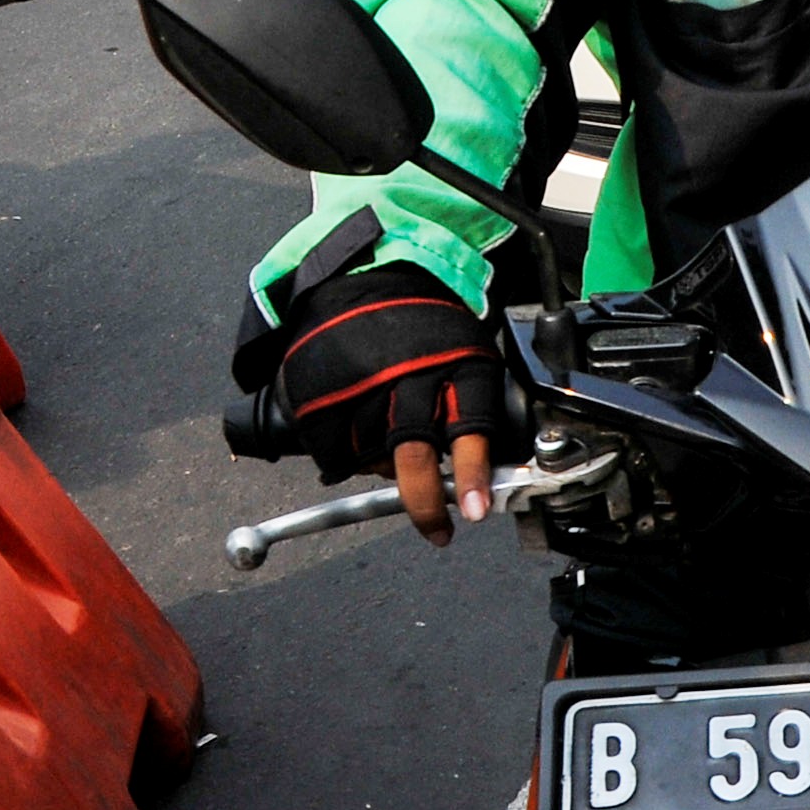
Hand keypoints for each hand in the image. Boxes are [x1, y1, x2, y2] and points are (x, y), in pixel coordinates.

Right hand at [270, 268, 518, 542]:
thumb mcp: (467, 353)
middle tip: (439, 530)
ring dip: (384, 464)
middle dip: (426, 501)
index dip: (472, 474)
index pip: (469, 427)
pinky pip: (336, 452)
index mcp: (456, 363)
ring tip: (389, 436)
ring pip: (374, 458)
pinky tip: (359, 429)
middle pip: (415, 453)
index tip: (474, 511)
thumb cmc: (427, 330)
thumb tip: (487, 477)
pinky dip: (348, 455)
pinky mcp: (322, 396)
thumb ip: (472, 409)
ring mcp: (361, 385)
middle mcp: (409, 375)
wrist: (366, 278)